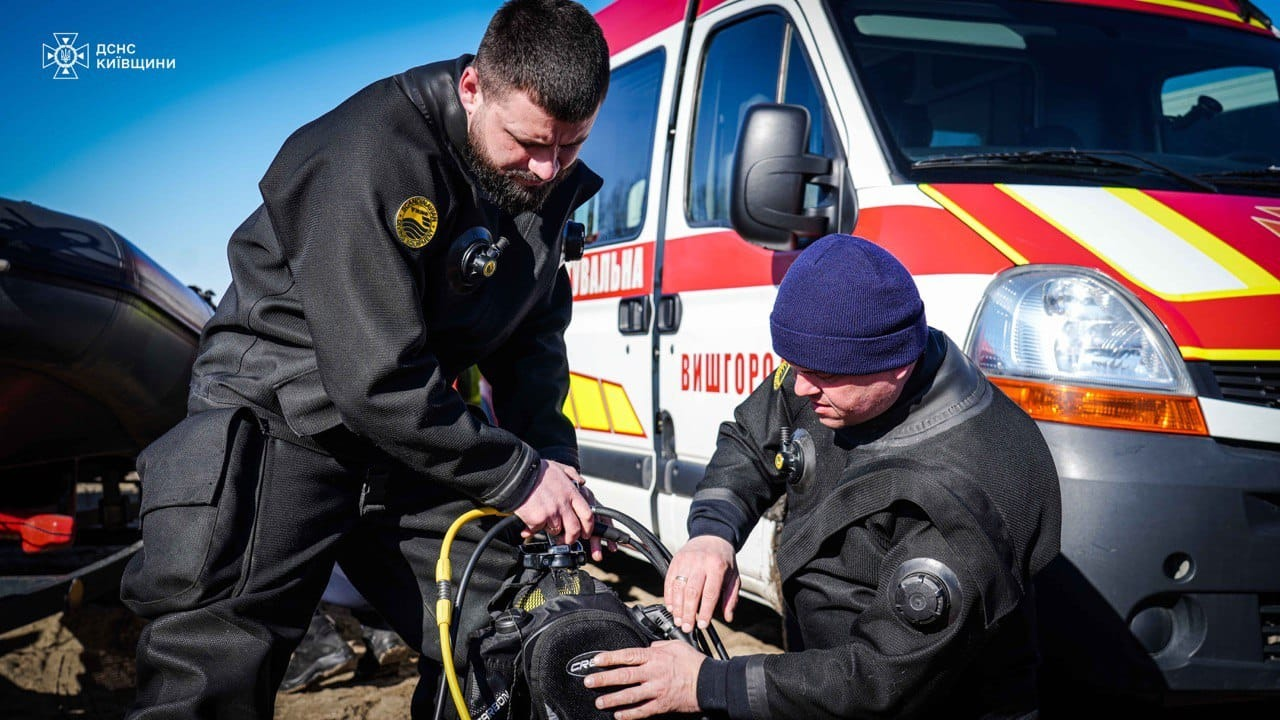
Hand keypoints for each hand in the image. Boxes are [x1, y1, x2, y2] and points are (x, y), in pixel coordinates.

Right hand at [512, 459, 593, 544]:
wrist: (517, 474)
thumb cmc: (537, 470)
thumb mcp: (560, 467)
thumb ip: (573, 475)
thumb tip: (582, 482)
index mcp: (570, 493)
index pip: (587, 515)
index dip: (588, 527)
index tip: (586, 533)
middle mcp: (563, 504)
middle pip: (574, 529)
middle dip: (572, 538)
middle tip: (567, 539)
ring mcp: (550, 513)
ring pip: (555, 530)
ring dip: (550, 528)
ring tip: (542, 518)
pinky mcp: (537, 520)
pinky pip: (538, 529)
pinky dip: (533, 527)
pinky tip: (530, 518)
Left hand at [583, 640, 704, 718]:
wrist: (709, 683)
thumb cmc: (694, 663)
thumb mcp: (676, 645)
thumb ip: (659, 646)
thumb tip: (648, 646)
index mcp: (655, 657)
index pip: (628, 655)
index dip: (610, 658)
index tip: (595, 660)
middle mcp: (654, 673)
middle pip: (624, 675)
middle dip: (604, 679)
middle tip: (589, 682)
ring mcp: (657, 690)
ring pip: (630, 695)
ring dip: (613, 699)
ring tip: (599, 702)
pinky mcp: (662, 704)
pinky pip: (642, 711)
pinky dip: (630, 714)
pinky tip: (619, 715)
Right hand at [666, 535, 739, 632]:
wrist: (712, 537)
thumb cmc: (724, 560)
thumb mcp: (734, 577)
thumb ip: (731, 597)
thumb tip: (728, 616)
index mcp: (717, 567)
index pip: (710, 593)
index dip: (705, 611)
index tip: (702, 625)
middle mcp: (700, 563)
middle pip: (692, 592)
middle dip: (688, 613)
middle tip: (687, 627)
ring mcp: (686, 561)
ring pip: (678, 587)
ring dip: (677, 607)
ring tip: (678, 620)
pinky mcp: (676, 560)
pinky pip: (669, 580)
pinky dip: (669, 596)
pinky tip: (671, 607)